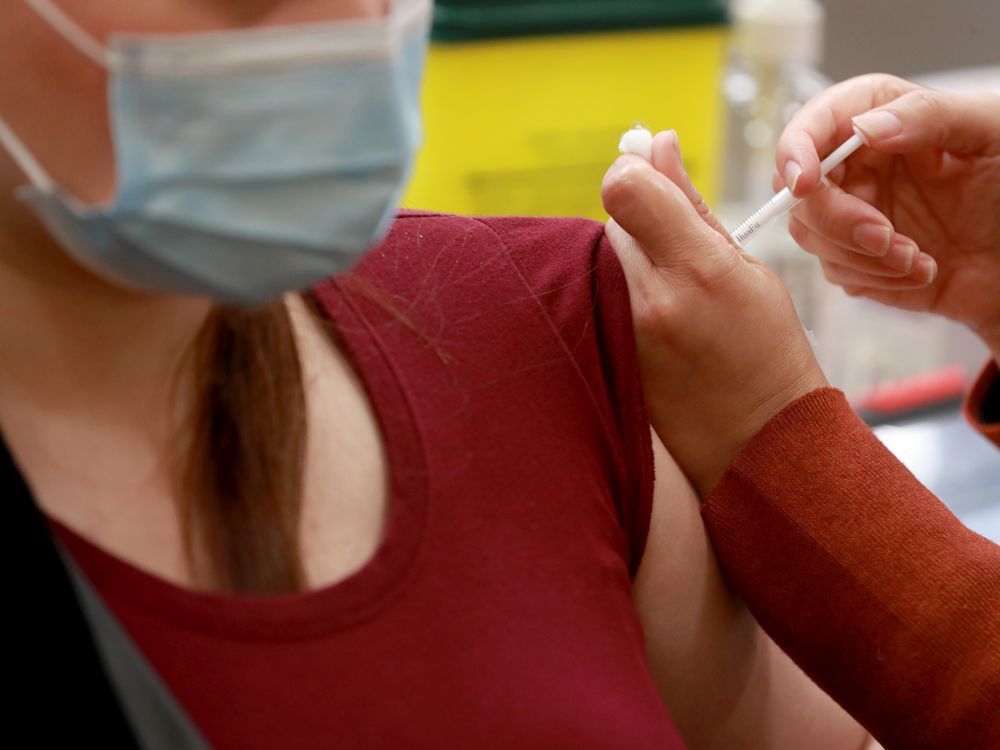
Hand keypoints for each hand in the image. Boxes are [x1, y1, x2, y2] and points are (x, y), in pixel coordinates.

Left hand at [601, 131, 826, 496]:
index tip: (652, 181)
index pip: (624, 187)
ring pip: (602, 257)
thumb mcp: (746, 270)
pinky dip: (615, 293)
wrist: (754, 445)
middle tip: (673, 254)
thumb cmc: (765, 354)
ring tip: (667, 296)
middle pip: (611, 219)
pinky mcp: (603, 356)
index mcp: (698, 271)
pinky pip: (594, 294)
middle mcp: (649, 301)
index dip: (634, 173)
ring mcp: (620, 334)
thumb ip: (692, 205)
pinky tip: (650, 319)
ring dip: (626, 260)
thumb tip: (657, 143)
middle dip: (638, 221)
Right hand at [775, 74, 999, 359]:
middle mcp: (856, 164)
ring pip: (812, 237)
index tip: (806, 182)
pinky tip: (921, 270)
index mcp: (880, 117)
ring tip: (917, 257)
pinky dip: (879, 278)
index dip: (796, 151)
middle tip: (884, 236)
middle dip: (836, 220)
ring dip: (862, 256)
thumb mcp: (987, 132)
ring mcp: (852, 213)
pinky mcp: (856, 258)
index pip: (812, 125)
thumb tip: (865, 127)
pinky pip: (838, 272)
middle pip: (800, 191)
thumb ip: (928, 115)